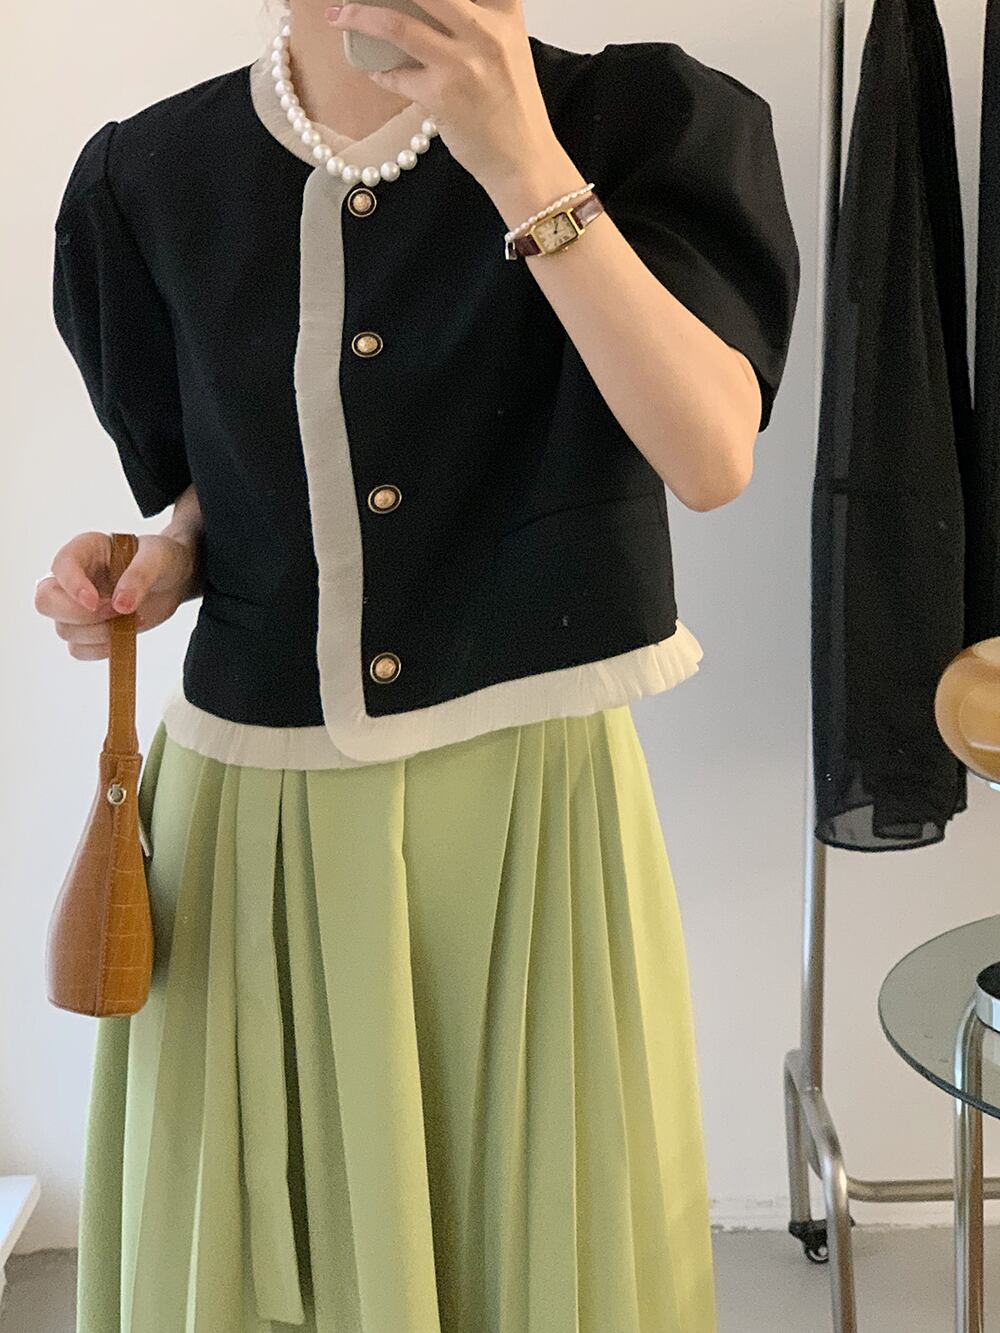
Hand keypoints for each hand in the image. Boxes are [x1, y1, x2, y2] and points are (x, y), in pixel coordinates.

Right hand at [34, 529, 200, 660]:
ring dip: (99, 633)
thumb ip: (140, 576)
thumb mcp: (158, 558)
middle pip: (46, 602)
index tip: (95, 602)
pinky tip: (126, 634)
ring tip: (134, 619)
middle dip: (79, 615)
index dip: (72, 586)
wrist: (174, 580)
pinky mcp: (89, 629)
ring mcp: (77, 606)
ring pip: (64, 630)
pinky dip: (102, 649)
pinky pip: (79, 649)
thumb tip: (121, 604)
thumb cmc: (162, 559)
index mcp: (85, 550)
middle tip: (117, 613)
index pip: (61, 566)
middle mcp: (73, 578)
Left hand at [324, 0, 557, 187]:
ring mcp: (461, 63)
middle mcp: (485, 32)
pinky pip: (395, 76)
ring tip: (337, 15)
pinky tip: (373, 71)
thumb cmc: (513, 109)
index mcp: (504, 15)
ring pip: (396, 24)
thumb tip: (427, 9)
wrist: (524, 160)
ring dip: (358, 16)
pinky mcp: (441, 95)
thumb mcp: (509, 51)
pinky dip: (378, 72)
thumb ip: (479, 22)